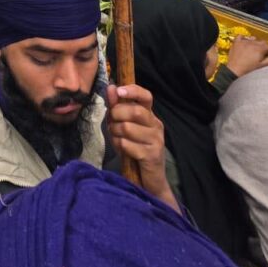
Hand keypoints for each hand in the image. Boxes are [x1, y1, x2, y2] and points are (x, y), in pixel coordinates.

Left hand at [106, 84, 178, 212]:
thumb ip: (117, 107)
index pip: (146, 96)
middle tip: (112, 124)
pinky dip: (119, 145)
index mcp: (150, 116)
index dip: (132, 91)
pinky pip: (127, 144)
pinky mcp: (151, 155)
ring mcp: (156, 140)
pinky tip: (122, 149)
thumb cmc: (134, 148)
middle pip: (134, 111)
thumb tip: (111, 87)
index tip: (118, 91)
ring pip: (127, 127)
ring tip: (116, 138)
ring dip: (115, 133)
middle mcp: (156, 125)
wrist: (149, 179)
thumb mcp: (123, 125)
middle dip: (116, 115)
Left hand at [227, 35, 267, 76]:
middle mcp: (252, 43)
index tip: (267, 53)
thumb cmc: (248, 68)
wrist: (235, 69)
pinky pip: (241, 36)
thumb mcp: (261, 65)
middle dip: (262, 46)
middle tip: (260, 53)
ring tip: (252, 49)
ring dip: (254, 42)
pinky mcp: (236, 42)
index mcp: (259, 49)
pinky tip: (244, 44)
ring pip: (253, 38)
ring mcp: (244, 41)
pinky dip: (243, 38)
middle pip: (261, 41)